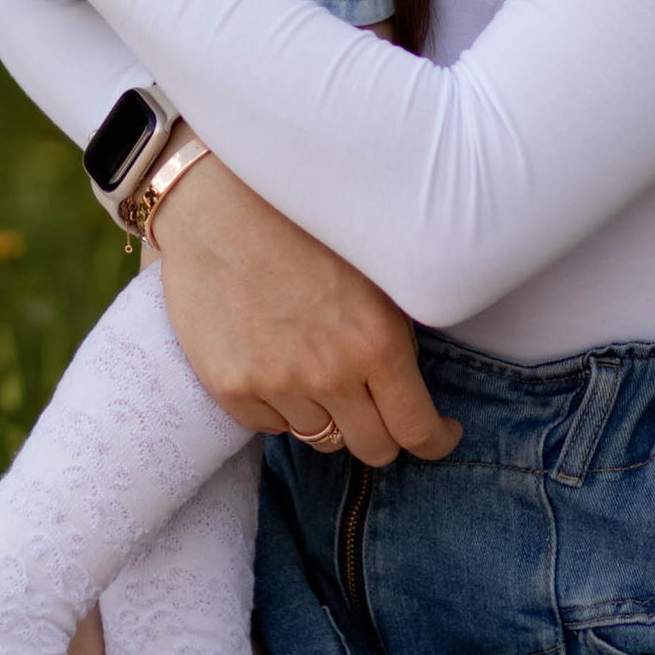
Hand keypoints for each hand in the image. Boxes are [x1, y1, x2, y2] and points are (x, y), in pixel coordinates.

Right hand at [152, 156, 459, 471]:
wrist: (216, 206)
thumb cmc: (301, 225)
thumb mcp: (372, 273)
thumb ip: (392, 335)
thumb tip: (409, 386)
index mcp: (376, 342)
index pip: (418, 430)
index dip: (435, 441)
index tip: (437, 435)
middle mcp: (330, 374)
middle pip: (373, 449)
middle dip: (384, 435)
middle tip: (378, 410)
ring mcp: (276, 386)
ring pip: (321, 439)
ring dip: (329, 416)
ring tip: (317, 371)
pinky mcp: (231, 389)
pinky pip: (272, 426)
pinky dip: (281, 407)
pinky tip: (275, 364)